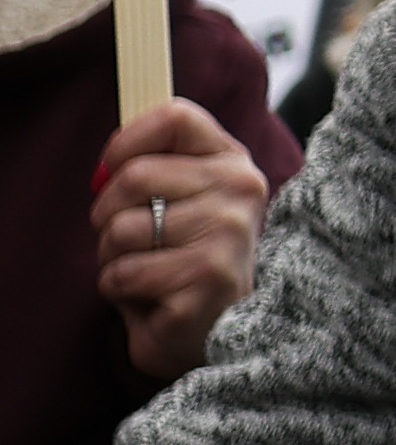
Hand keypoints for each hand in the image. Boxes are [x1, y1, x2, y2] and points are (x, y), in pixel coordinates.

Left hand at [90, 103, 265, 383]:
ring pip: (120, 230)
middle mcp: (241, 191)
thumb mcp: (186, 201)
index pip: (176, 117)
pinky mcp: (205, 280)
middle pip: (134, 175)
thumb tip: (104, 169)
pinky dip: (119, 289)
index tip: (111, 169)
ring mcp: (227, 236)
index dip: (127, 140)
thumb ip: (158, 169)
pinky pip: (123, 273)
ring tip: (144, 268)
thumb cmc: (191, 258)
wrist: (219, 327)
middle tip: (126, 237)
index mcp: (235, 163)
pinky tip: (150, 295)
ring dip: (113, 257)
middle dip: (107, 214)